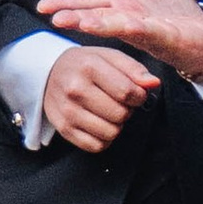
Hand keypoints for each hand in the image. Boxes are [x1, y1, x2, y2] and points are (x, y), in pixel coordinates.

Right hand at [36, 0, 202, 81]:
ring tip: (77, 22)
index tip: (43, 5)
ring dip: (96, 24)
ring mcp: (144, 29)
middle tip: (51, 17)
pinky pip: (146, 30)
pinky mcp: (163, 36)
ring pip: (115, 24)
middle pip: (96, 14)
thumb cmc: (176, 14)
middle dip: (73, 15)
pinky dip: (133, 26)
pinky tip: (123, 23)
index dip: (67, 3)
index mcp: (122, 7)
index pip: (89, 2)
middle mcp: (128, 19)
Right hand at [40, 48, 156, 153]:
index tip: (135, 93)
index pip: (128, 92)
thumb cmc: (85, 65)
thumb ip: (134, 69)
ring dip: (116, 125)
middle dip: (127, 110)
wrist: (49, 73)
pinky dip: (103, 139)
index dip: (139, 96)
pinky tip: (99, 123)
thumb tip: (153, 83)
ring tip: (108, 112)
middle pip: (121, 114)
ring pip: (111, 133)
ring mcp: (67, 111)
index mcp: (89, 67)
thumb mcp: (110, 57)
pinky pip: (96, 146)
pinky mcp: (63, 128)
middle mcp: (75, 89)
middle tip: (118, 101)